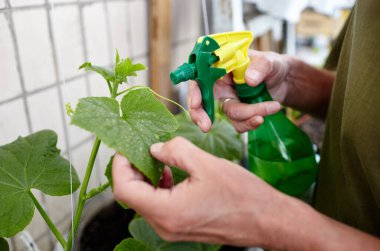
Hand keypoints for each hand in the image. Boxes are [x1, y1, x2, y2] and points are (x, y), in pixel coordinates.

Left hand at [112, 137, 287, 247]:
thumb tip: (155, 148)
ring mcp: (172, 229)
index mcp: (167, 211)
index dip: (121, 165)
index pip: (124, 189)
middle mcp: (165, 226)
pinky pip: (159, 206)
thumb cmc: (242, 194)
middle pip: (132, 195)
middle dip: (133, 169)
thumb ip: (176, 151)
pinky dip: (158, 187)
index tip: (127, 147)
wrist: (266, 220)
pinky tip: (171, 173)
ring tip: (158, 157)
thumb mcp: (206, 164)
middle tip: (142, 147)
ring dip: (146, 177)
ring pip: (145, 201)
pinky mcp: (181, 227)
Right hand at [188, 50, 290, 132]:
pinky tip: (264, 117)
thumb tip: (249, 79)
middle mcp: (221, 84)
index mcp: (221, 67)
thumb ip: (260, 66)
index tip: (196, 103)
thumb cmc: (273, 65)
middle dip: (201, 115)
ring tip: (272, 107)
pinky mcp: (239, 112)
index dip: (194, 90)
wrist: (286, 81)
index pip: (199, 77)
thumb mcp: (269, 60)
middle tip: (205, 127)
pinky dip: (251, 123)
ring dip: (248, 116)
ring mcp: (229, 99)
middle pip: (202, 101)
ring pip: (228, 114)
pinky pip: (238, 123)